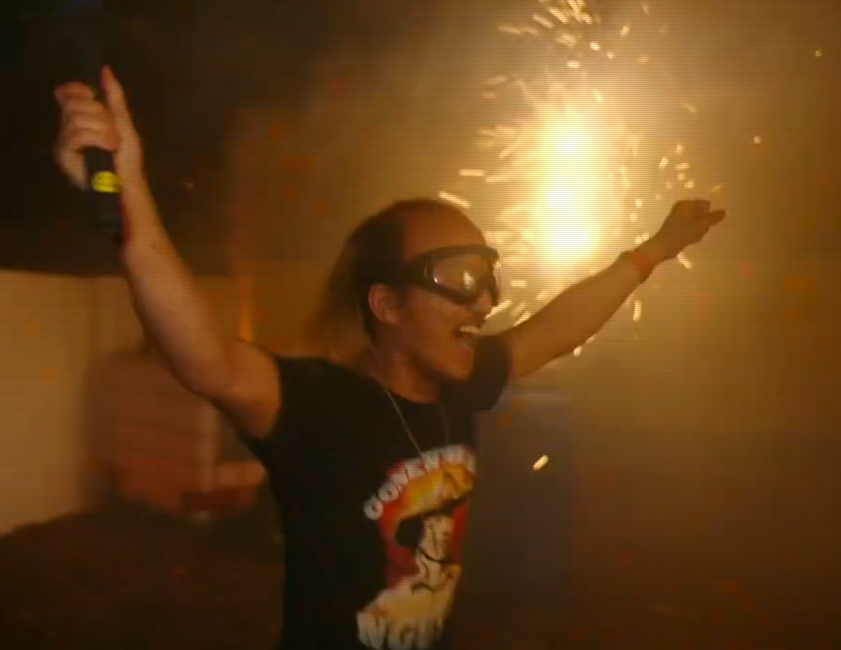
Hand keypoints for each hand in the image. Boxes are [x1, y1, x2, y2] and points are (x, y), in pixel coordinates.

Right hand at [54, 67, 143, 191]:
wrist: (128, 183)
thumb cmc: (127, 158)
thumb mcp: (123, 122)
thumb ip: (114, 96)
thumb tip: (106, 69)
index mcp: (81, 119)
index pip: (66, 94)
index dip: (76, 89)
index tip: (92, 94)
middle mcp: (69, 128)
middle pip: (75, 104)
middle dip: (101, 116)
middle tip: (113, 134)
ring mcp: (64, 141)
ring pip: (78, 119)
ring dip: (103, 131)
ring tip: (112, 145)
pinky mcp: (63, 153)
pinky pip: (78, 134)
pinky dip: (98, 140)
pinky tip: (106, 150)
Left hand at [648, 199, 725, 260]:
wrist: (664, 246)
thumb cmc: (683, 232)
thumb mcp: (701, 224)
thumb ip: (713, 217)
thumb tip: (724, 211)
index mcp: (686, 203)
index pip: (705, 204)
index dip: (709, 214)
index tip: (706, 223)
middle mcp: (681, 208)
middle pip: (701, 213)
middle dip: (704, 223)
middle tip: (700, 231)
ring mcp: (678, 218)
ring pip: (696, 222)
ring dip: (699, 230)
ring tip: (695, 237)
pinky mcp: (675, 227)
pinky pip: (689, 228)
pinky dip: (692, 234)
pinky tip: (690, 240)